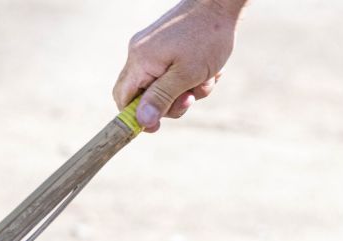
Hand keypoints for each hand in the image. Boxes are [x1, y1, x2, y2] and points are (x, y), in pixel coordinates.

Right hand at [113, 0, 245, 131]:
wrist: (220, 4)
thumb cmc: (206, 37)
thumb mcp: (186, 75)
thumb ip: (161, 99)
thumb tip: (141, 122)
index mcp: (140, 60)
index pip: (122, 98)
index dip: (135, 117)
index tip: (156, 127)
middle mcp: (140, 53)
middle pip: (143, 95)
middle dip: (170, 103)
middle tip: (190, 97)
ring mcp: (152, 49)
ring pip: (163, 86)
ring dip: (186, 90)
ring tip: (206, 78)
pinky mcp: (165, 46)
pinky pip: (172, 73)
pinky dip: (190, 77)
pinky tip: (208, 70)